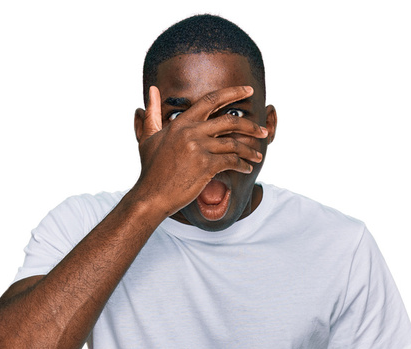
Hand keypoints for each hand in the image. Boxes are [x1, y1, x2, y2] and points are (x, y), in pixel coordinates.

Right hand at [134, 85, 267, 216]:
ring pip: (233, 144)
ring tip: (257, 156)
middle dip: (250, 126)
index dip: (233, 92)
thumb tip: (152, 90)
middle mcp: (191, 132)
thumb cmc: (150, 170)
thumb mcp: (148, 137)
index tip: (249, 90)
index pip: (211, 100)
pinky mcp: (205, 166)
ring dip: (249, 151)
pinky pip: (231, 161)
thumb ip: (152, 113)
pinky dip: (242, 165)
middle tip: (262, 131)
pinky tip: (247, 168)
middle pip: (229, 121)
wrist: (150, 196)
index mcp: (181, 123)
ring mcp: (199, 148)